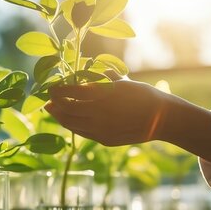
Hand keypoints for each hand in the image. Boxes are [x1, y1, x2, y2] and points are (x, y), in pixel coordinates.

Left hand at [45, 80, 169, 145]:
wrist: (162, 119)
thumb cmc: (143, 95)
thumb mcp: (123, 82)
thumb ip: (102, 78)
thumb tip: (86, 69)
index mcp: (103, 95)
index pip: (71, 91)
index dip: (58, 89)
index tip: (51, 86)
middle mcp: (99, 113)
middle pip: (67, 109)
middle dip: (55, 103)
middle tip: (48, 99)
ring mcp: (101, 129)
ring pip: (71, 124)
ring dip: (60, 116)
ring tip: (53, 110)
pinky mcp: (104, 140)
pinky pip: (82, 132)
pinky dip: (72, 125)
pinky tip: (69, 120)